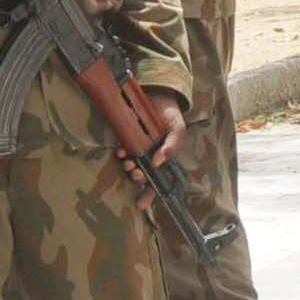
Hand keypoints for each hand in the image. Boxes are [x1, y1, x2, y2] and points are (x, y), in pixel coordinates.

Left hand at [118, 91, 189, 212]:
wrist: (158, 94)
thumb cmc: (171, 115)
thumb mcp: (178, 129)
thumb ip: (172, 145)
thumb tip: (158, 162)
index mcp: (163, 158)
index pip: (158, 182)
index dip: (149, 195)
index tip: (140, 205)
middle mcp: (150, 156)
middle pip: (142, 176)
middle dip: (138, 178)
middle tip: (136, 174)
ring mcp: (138, 148)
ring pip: (131, 165)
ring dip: (128, 168)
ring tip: (128, 164)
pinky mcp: (127, 138)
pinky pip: (123, 150)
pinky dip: (122, 154)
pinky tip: (121, 152)